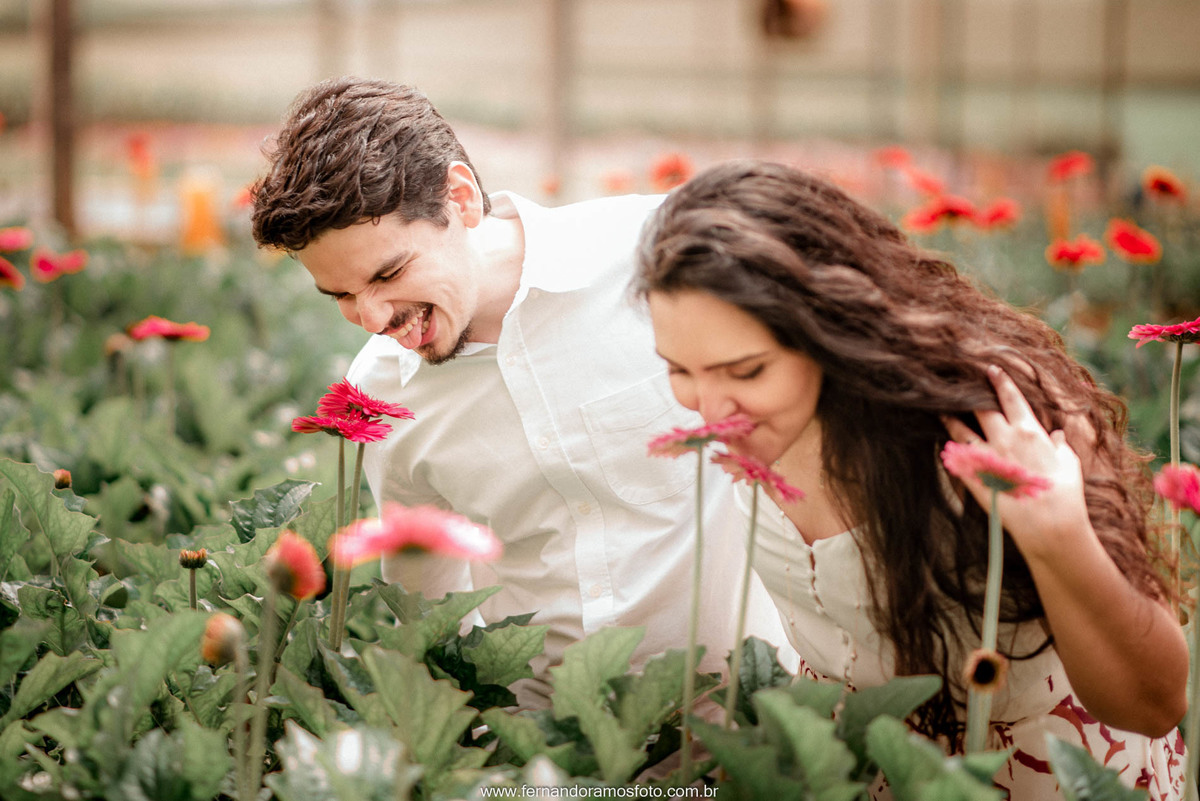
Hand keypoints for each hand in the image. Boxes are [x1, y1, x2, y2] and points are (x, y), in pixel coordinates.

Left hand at [943, 366, 1092, 558]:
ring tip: (940, 410)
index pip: (1011, 397)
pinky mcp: (974, 477)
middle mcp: (1004, 439)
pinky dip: (949, 449)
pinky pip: (957, 458)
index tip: (990, 368)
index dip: (1000, 381)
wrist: (1050, 524)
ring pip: (960, 430)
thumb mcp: (1068, 463)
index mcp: (1028, 431)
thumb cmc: (1065, 493)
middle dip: (970, 393)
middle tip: (958, 381)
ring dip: (950, 418)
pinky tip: (942, 443)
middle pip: (981, 408)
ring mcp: (986, 458)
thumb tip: (1056, 435)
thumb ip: (1060, 446)